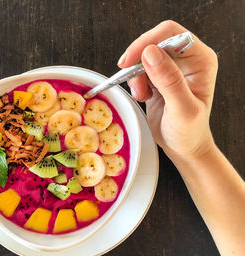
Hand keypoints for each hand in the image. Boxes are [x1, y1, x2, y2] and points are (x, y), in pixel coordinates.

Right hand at [118, 20, 217, 159]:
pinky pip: (138, 68)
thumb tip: (150, 53)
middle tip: (132, 81)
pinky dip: (135, 82)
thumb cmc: (189, 131)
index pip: (171, 35)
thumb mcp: (182, 109)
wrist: (182, 145)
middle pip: (154, 41)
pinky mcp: (158, 76)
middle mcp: (187, 59)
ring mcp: (172, 67)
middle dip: (138, 61)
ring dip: (135, 75)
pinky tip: (143, 96)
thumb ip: (169, 81)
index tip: (129, 61)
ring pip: (143, 56)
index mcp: (201, 60)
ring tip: (142, 95)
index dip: (148, 43)